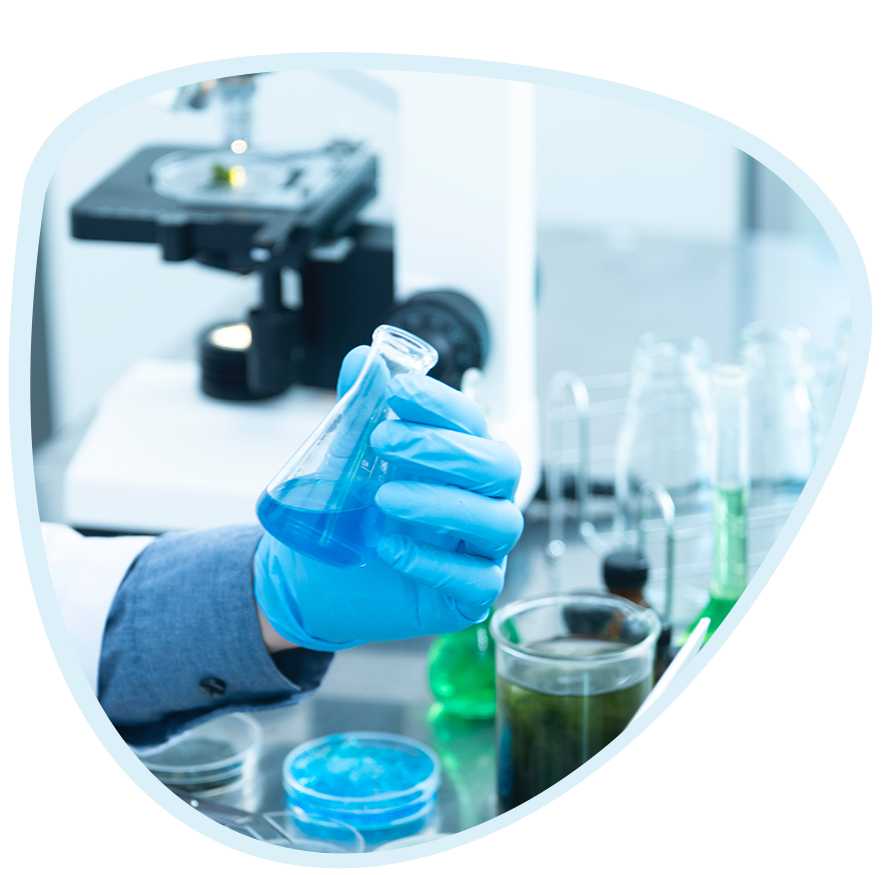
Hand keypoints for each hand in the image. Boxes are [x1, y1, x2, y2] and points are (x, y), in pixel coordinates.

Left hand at [254, 347, 523, 650]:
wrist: (318, 579)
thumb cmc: (350, 514)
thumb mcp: (346, 459)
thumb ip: (358, 409)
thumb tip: (362, 358)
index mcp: (461, 460)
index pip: (472, 422)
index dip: (440, 403)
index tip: (396, 390)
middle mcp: (483, 500)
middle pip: (500, 466)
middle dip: (443, 448)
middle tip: (382, 442)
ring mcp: (482, 550)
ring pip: (498, 521)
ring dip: (441, 503)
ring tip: (383, 498)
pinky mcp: (470, 596)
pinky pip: (477, 580)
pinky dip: (433, 561)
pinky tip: (389, 548)